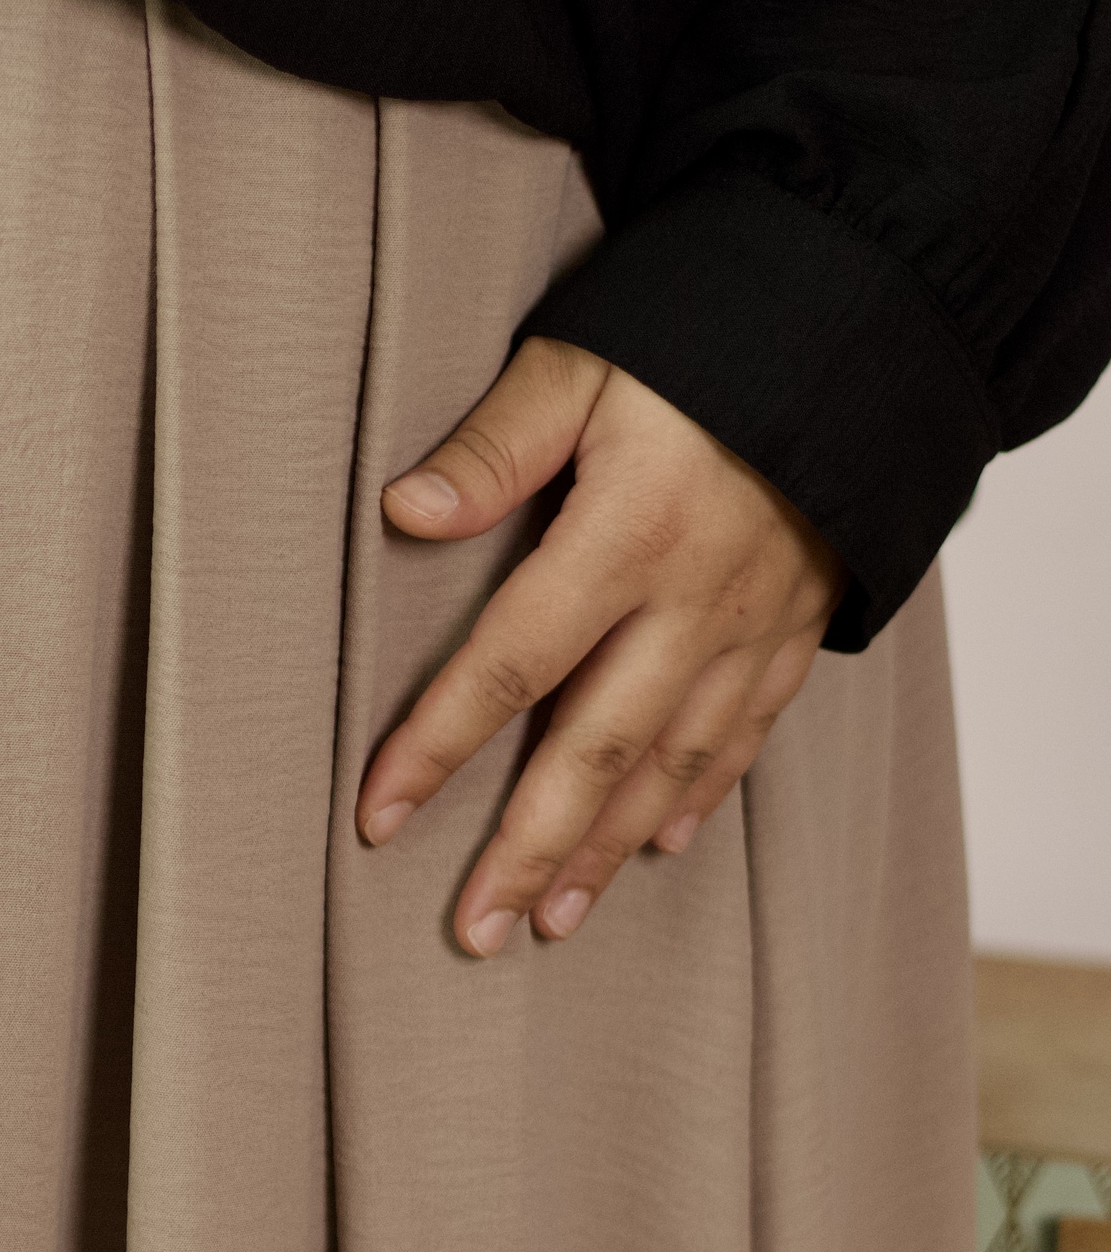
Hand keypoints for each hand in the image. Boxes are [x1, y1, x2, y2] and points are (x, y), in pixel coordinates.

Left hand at [353, 336, 845, 953]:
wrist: (872, 319)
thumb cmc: (708, 329)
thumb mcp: (586, 362)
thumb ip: (497, 444)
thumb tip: (405, 510)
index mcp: (627, 535)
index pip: (509, 664)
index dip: (438, 746)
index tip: (378, 817)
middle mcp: (693, 600)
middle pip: (593, 751)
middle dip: (526, 850)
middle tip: (473, 931)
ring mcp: (753, 624)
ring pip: (669, 765)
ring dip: (604, 851)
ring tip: (551, 920)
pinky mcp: (798, 627)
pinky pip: (741, 733)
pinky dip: (695, 797)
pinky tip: (655, 846)